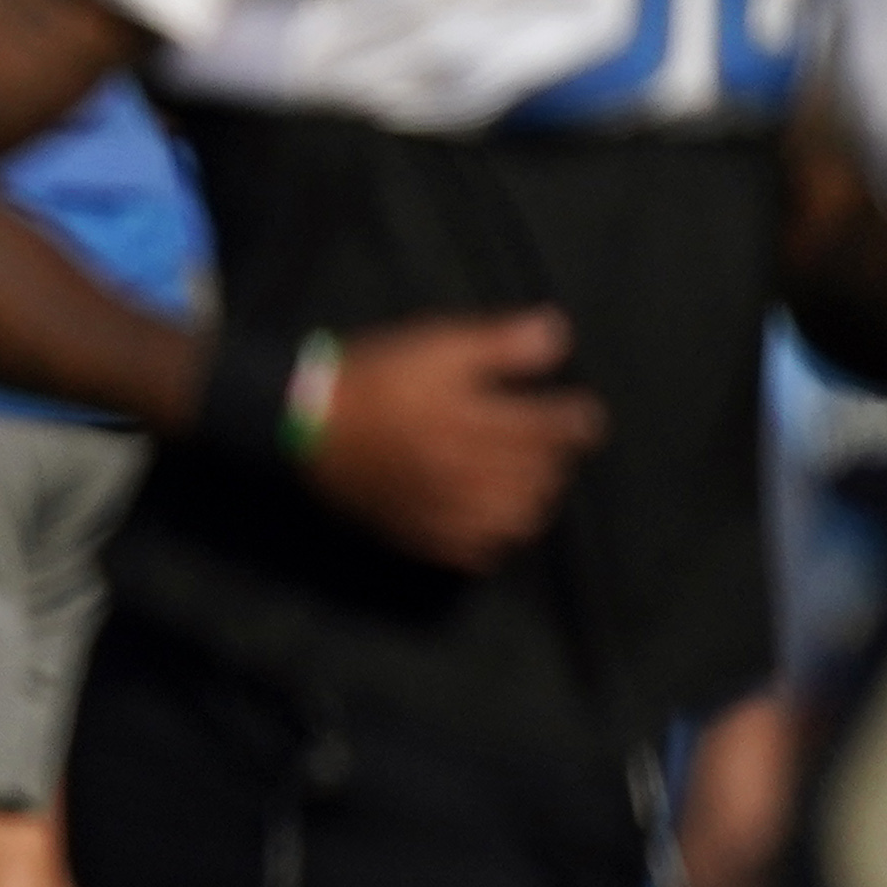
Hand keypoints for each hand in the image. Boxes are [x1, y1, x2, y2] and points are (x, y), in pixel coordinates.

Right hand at [300, 308, 604, 568]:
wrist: (303, 422)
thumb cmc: (374, 378)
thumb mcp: (436, 344)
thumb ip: (500, 343)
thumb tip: (558, 335)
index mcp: (476, 424)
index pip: (550, 429)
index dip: (576, 421)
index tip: (583, 414)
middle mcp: (468, 473)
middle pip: (538, 478)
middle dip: (555, 461)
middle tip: (550, 446)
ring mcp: (443, 508)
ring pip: (514, 519)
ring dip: (532, 501)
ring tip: (528, 485)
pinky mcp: (417, 531)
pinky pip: (473, 551)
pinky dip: (494, 539)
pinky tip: (492, 522)